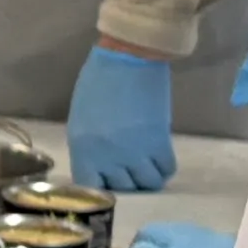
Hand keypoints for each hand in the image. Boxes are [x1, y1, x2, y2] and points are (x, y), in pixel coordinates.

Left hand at [63, 43, 181, 193]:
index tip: (105, 181)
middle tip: (128, 167)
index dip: (99, 187)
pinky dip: (164, 167)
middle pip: (122, 188)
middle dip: (125, 181)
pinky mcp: (160, 144)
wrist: (128, 58)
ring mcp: (136, 154)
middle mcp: (109, 158)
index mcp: (83, 150)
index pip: (89, 187)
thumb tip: (101, 164)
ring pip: (147, 184)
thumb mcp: (81, 119)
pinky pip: (166, 170)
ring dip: (147, 176)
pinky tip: (159, 156)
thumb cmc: (98, 82)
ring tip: (146, 163)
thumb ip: (89, 146)